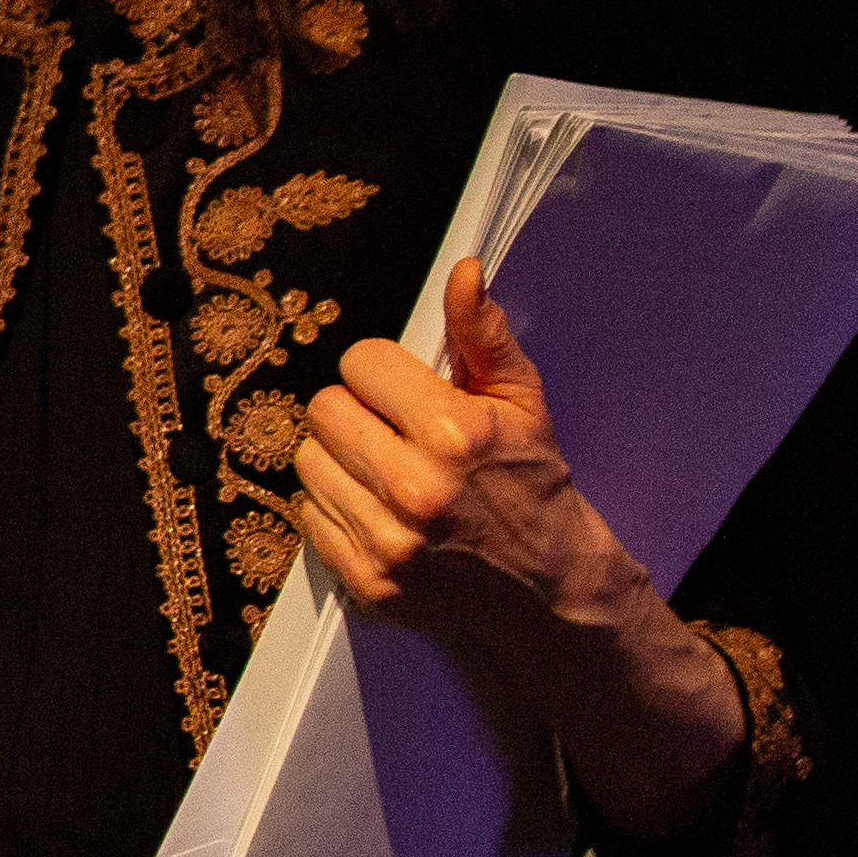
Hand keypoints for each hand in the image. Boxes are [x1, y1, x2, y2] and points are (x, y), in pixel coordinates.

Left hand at [298, 262, 645, 641]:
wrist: (551, 585)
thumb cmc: (532, 482)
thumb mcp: (520, 401)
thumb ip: (482, 333)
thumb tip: (464, 271)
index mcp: (454, 433)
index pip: (360, 363)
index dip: (380, 372)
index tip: (403, 390)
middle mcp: (416, 487)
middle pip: (323, 409)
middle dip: (354, 412)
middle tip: (390, 431)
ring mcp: (388, 539)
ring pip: (307, 460)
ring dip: (337, 460)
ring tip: (384, 470)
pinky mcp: (367, 579)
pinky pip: (309, 515)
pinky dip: (335, 508)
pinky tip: (378, 510)